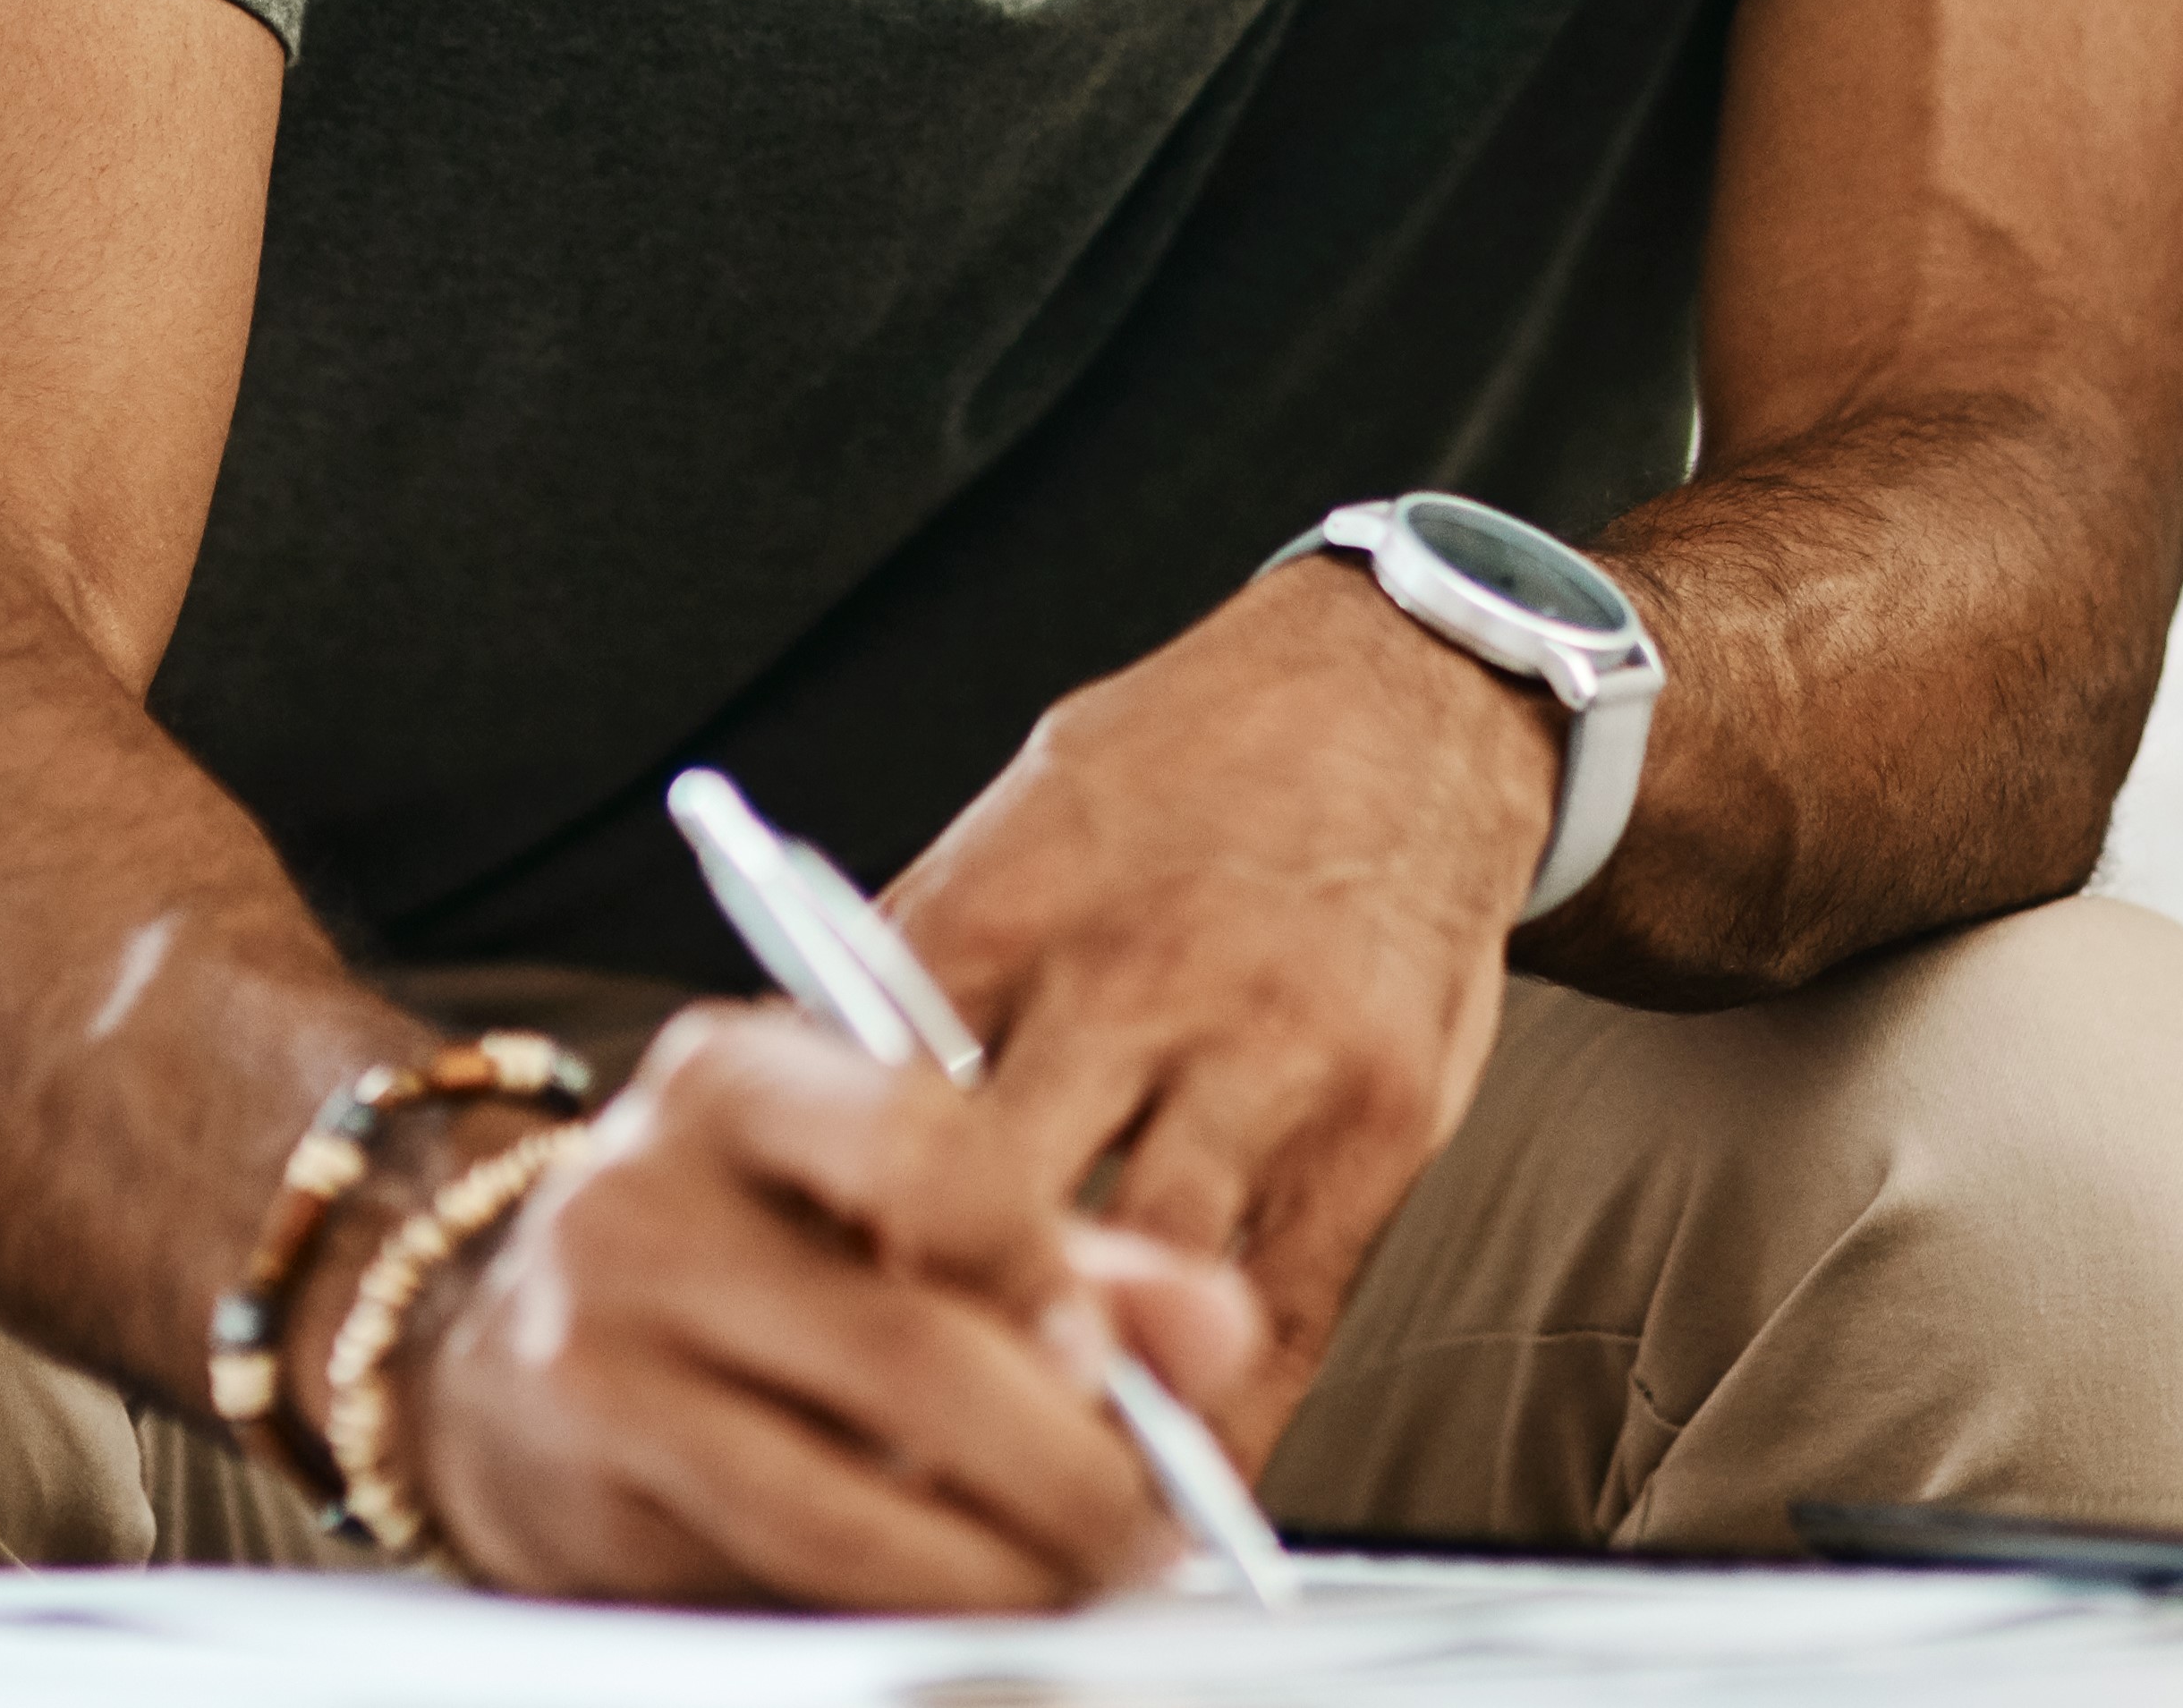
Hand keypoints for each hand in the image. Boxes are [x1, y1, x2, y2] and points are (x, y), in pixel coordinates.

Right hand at [404, 1002, 1266, 1610]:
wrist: (486, 1342)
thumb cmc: (733, 1257)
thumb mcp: (878, 1202)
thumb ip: (1062, 1255)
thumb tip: (1218, 1328)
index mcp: (728, 1080)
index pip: (919, 1146)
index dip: (1048, 1268)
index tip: (1123, 1369)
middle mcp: (639, 1201)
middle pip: (904, 1351)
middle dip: (1066, 1467)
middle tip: (1152, 1527)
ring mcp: (592, 1355)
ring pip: (843, 1502)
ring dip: (997, 1571)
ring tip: (1079, 1581)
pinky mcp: (577, 1499)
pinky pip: (777, 1577)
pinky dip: (902, 1609)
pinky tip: (969, 1602)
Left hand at [880, 566, 1553, 1443]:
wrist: (1406, 698)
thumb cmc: (1189, 772)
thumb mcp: (1021, 819)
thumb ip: (917, 964)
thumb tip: (797, 1092)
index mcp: (1005, 907)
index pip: (865, 1107)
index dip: (814, 1236)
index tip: (776, 1332)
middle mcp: (1127, 981)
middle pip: (989, 1205)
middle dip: (930, 1332)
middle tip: (879, 1439)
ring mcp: (1263, 1055)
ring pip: (1139, 1272)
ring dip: (1079, 1390)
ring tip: (1020, 1484)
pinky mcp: (1376, 1122)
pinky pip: (1287, 1312)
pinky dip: (1225, 1415)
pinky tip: (1178, 1480)